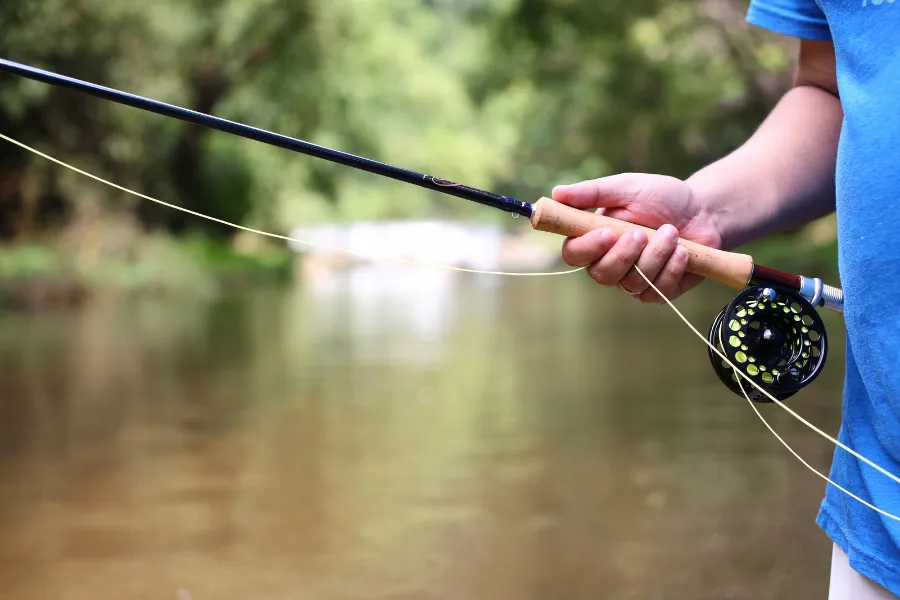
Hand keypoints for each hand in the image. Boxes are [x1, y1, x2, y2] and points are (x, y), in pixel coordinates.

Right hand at [553, 173, 722, 302]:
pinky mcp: (660, 291)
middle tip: (641, 233)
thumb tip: (556, 193)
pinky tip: (683, 251)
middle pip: (601, 275)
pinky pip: (658, 290)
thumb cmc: (662, 197)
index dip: (587, 249)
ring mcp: (635, 280)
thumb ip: (592, 192)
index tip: (607, 233)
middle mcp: (611, 263)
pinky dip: (672, 268)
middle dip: (624, 255)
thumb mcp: (627, 187)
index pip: (575, 254)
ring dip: (655, 255)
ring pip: (633, 283)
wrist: (703, 211)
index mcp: (596, 239)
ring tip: (671, 231)